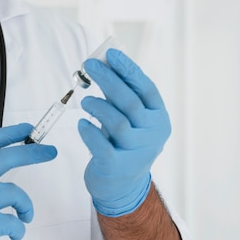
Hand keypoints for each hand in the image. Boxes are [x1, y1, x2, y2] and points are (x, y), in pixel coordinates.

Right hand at [0, 123, 56, 239]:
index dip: (12, 132)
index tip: (27, 129)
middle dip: (34, 151)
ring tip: (25, 215)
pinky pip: (14, 223)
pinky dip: (18, 229)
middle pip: (10, 156)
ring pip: (18, 194)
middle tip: (48, 152)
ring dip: (27, 206)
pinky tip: (14, 233)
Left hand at [78, 48, 170, 216]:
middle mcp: (152, 134)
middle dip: (108, 80)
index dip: (129, 70)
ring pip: (117, 122)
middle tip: (89, 65)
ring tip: (86, 100)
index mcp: (158, 117)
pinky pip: (102, 146)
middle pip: (130, 102)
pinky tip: (82, 124)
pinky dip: (89, 132)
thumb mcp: (128, 117)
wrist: (122, 186)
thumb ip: (120, 93)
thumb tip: (103, 61)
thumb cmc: (122, 141)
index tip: (111, 54)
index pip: (146, 89)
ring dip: (98, 106)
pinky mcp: (117, 167)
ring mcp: (137, 152)